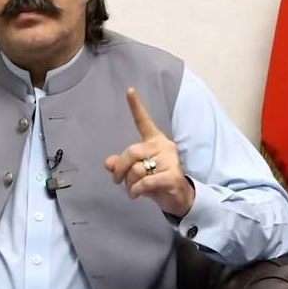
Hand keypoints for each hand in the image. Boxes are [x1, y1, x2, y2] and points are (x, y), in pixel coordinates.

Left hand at [104, 87, 194, 216]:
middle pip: (132, 152)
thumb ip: (122, 165)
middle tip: (117, 180)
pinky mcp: (172, 176)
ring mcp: (170, 160)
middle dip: (120, 169)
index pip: (144, 121)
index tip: (129, 90)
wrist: (179, 198)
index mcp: (154, 141)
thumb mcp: (136, 172)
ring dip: (129, 183)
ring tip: (133, 189)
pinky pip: (145, 182)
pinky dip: (136, 190)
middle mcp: (163, 146)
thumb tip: (108, 163)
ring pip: (137, 169)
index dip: (136, 106)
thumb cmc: (156, 181)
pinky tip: (136, 194)